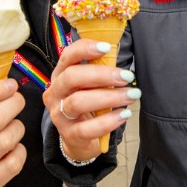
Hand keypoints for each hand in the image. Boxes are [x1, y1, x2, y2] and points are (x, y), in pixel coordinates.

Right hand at [43, 39, 137, 161]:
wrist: (78, 139)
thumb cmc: (88, 104)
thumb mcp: (90, 86)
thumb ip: (99, 70)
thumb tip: (118, 52)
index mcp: (60, 75)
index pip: (67, 56)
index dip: (85, 49)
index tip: (107, 47)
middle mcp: (55, 93)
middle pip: (71, 77)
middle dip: (101, 75)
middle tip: (127, 76)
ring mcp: (59, 115)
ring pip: (78, 102)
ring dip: (109, 97)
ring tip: (131, 95)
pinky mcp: (69, 135)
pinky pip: (86, 129)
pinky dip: (107, 121)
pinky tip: (124, 115)